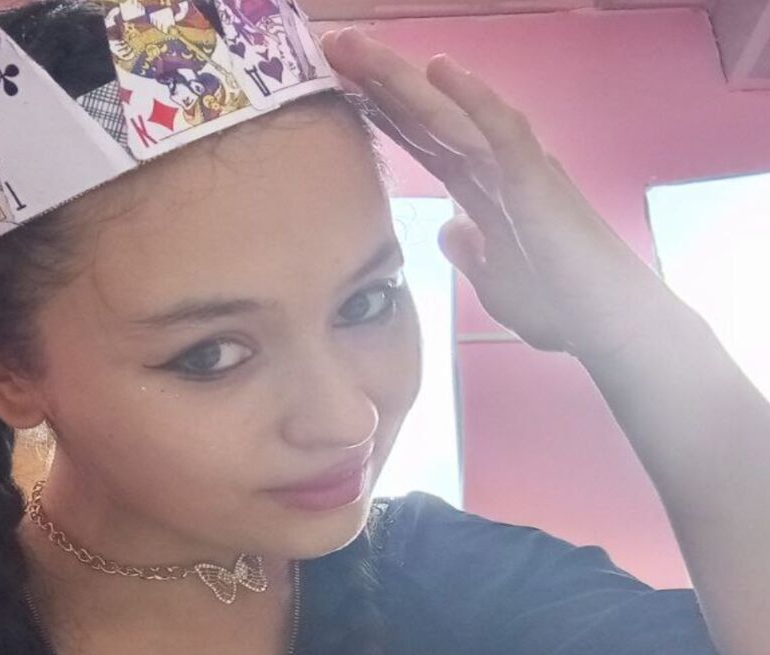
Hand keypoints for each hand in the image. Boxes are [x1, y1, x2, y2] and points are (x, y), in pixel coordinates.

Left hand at [322, 28, 679, 363]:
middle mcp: (493, 165)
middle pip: (426, 114)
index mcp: (479, 187)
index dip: (380, 108)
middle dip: (378, 79)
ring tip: (359, 47)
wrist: (604, 328)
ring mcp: (514, 167)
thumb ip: (469, 250)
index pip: (420, 138)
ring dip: (405, 78)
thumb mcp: (494, 280)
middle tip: (332, 44)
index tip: (337, 83)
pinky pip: (503, 132)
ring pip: (452, 112)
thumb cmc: (556, 305)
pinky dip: (475, 100)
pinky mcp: (536, 181)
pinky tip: (442, 69)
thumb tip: (449, 227)